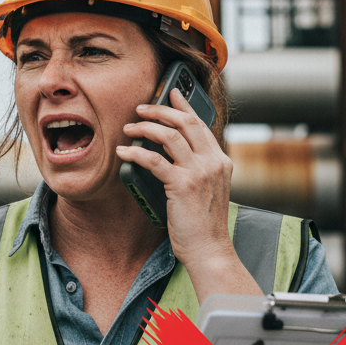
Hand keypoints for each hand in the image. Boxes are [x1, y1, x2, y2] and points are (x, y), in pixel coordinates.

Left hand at [116, 89, 258, 296]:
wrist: (209, 250)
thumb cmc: (202, 224)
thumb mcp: (206, 190)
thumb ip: (196, 170)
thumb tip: (169, 154)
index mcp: (221, 161)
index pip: (201, 124)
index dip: (183, 106)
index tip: (170, 94)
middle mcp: (213, 162)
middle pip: (185, 122)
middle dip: (160, 111)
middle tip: (140, 109)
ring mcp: (199, 172)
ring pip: (170, 135)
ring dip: (145, 127)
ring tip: (129, 128)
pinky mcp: (182, 185)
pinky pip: (154, 159)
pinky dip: (136, 152)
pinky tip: (124, 151)